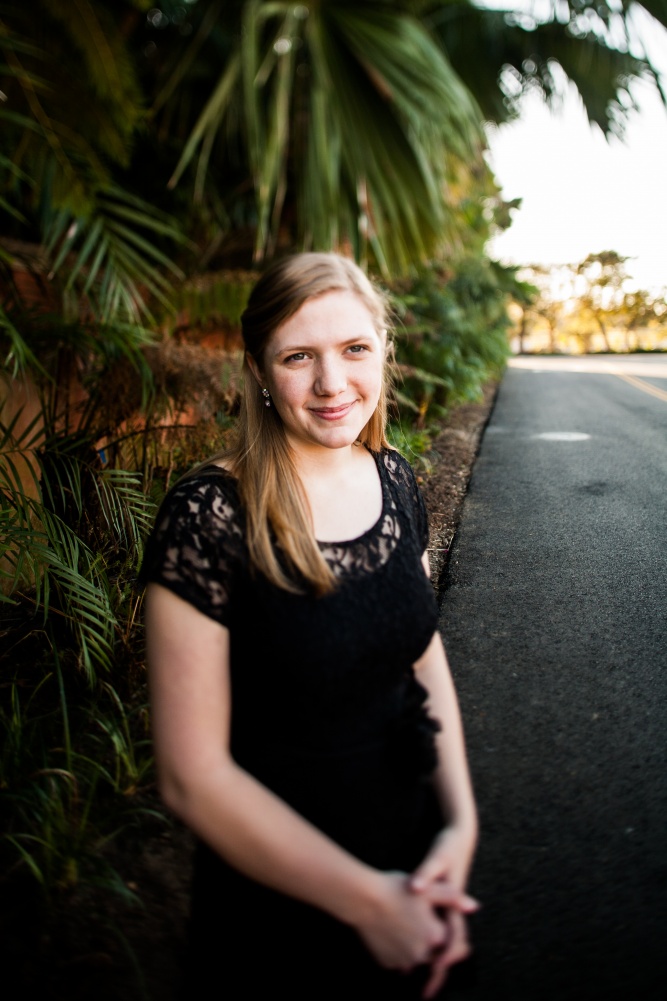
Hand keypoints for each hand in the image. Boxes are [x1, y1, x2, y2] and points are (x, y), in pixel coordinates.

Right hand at [353, 871, 476, 972]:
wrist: (363, 898)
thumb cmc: (396, 890)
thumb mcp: (428, 889)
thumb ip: (453, 897)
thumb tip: (474, 906)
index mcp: (434, 937)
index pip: (453, 946)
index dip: (455, 941)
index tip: (454, 937)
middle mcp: (420, 954)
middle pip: (435, 955)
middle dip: (434, 945)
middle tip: (426, 927)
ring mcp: (402, 960)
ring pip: (416, 959)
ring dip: (416, 949)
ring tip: (408, 927)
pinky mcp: (386, 962)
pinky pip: (398, 961)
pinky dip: (399, 952)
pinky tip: (394, 934)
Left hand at [410, 826, 478, 997]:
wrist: (460, 836)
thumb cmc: (449, 847)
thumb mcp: (436, 859)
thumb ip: (426, 874)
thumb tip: (415, 888)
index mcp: (453, 903)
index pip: (453, 937)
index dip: (445, 956)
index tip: (434, 971)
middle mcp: (453, 910)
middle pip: (450, 947)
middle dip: (438, 969)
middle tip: (425, 992)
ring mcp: (448, 908)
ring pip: (444, 942)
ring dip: (432, 961)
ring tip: (414, 979)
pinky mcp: (441, 905)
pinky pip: (437, 932)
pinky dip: (427, 946)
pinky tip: (409, 952)